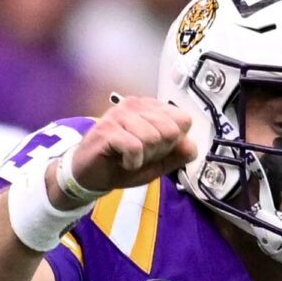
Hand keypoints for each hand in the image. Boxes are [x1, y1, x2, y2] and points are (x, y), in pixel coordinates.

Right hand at [62, 97, 196, 195]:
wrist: (89, 175)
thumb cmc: (121, 164)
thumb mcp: (156, 164)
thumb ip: (176, 155)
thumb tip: (193, 147)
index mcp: (151, 108)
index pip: (183, 120)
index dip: (174, 143)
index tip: (155, 150)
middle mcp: (136, 105)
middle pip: (171, 130)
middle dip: (159, 151)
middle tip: (140, 155)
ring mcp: (120, 114)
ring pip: (153, 138)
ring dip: (144, 158)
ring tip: (129, 157)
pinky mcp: (108, 129)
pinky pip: (135, 147)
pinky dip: (132, 162)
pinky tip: (122, 161)